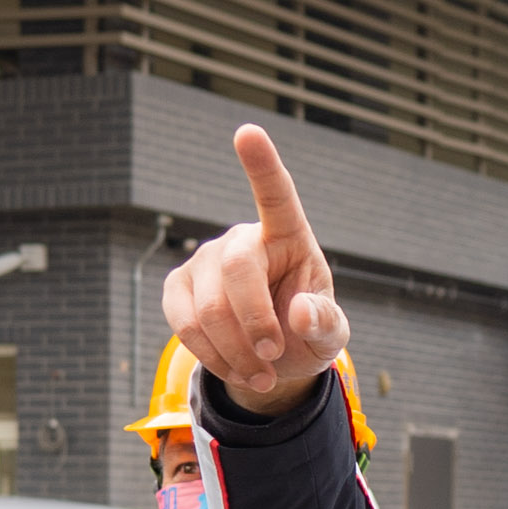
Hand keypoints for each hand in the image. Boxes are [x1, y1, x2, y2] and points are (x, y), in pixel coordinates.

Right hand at [162, 128, 349, 415]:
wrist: (271, 359)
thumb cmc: (306, 332)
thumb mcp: (329, 335)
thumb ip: (324, 324)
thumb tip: (300, 313)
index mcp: (288, 235)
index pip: (276, 195)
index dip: (261, 165)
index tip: (247, 132)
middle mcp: (242, 238)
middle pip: (237, 270)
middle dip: (254, 323)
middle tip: (272, 361)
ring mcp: (205, 261)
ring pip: (208, 308)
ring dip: (235, 353)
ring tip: (261, 376)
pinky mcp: (178, 288)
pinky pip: (184, 324)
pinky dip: (211, 356)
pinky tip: (234, 367)